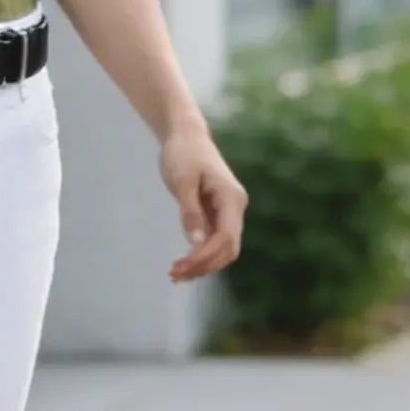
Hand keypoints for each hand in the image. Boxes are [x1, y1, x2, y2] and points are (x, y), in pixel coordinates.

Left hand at [158, 125, 246, 282]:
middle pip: (228, 249)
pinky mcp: (215, 214)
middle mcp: (234, 208)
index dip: (206, 256)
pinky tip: (182, 264)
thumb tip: (197, 242)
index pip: (226, 238)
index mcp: (232, 199)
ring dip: (202, 264)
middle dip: (204, 265)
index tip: (182, 266)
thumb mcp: (182, 180)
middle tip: (175, 275)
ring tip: (175, 274)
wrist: (185, 135)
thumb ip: (190, 211)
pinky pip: (212, 241)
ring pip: (221, 249)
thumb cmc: (184, 153)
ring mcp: (226, 212)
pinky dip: (199, 255)